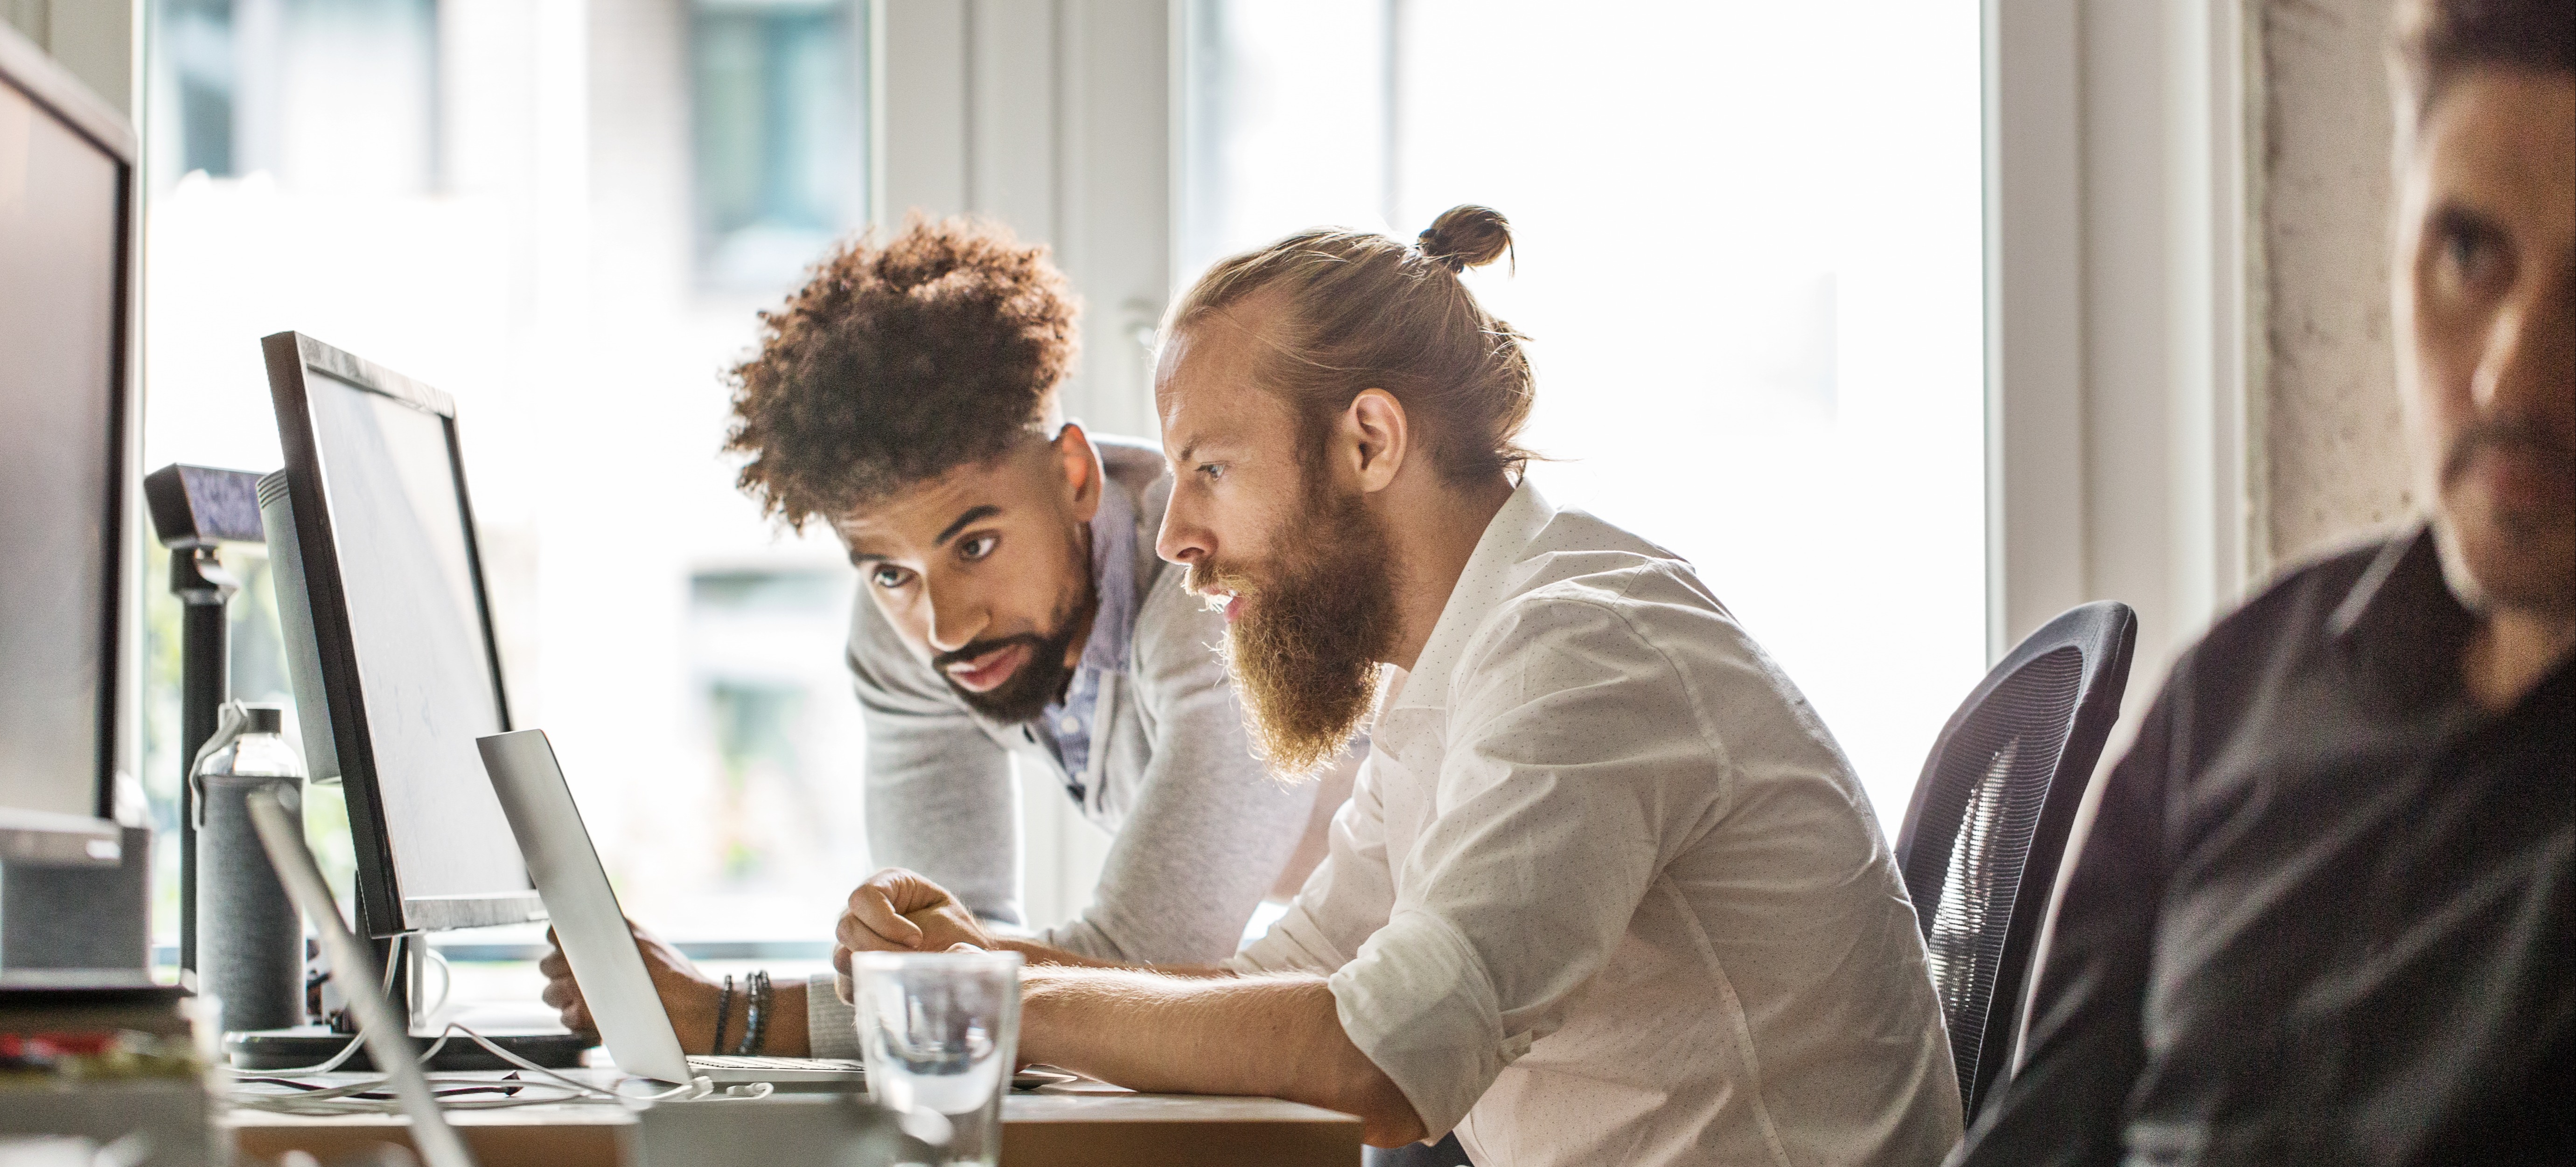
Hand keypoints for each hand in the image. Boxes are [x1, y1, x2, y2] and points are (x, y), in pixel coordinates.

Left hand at [539, 919, 728, 1052]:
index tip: (568, 955)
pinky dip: (577, 1022)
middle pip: (548, 965)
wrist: (698, 1009)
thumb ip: (617, 938)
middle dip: (560, 976)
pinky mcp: (587, 1016)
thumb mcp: (646, 942)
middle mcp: (590, 957)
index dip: (560, 946)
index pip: (556, 934)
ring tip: (590, 1004)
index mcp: (604, 933)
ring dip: (565, 1000)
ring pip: (551, 994)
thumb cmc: (679, 980)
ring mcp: (585, 987)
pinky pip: (565, 1018)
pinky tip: (597, 1020)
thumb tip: (595, 937)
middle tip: (581, 985)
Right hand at [832, 868, 995, 1002]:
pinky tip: (896, 987)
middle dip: (881, 948)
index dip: (886, 921)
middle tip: (913, 957)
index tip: (917, 939)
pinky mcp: (850, 973)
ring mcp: (851, 942)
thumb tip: (943, 953)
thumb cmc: (953, 931)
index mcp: (883, 886)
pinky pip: (846, 986)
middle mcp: (859, 912)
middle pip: (846, 928)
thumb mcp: (950, 922)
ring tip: (906, 973)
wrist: (954, 958)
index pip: (863, 898)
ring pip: (841, 958)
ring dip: (875, 969)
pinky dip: (871, 989)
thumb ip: (938, 931)